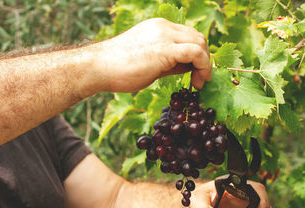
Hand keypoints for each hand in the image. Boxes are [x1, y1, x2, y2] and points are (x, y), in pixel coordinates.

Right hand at [93, 18, 211, 91]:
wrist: (98, 68)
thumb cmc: (119, 69)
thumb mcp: (150, 62)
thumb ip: (170, 62)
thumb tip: (189, 68)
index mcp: (159, 28)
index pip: (188, 36)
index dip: (198, 54)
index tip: (197, 73)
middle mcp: (164, 27)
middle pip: (198, 37)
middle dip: (205, 59)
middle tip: (200, 80)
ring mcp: (164, 35)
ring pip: (200, 43)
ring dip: (206, 64)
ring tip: (199, 83)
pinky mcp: (165, 49)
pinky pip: (195, 52)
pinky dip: (204, 66)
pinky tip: (199, 81)